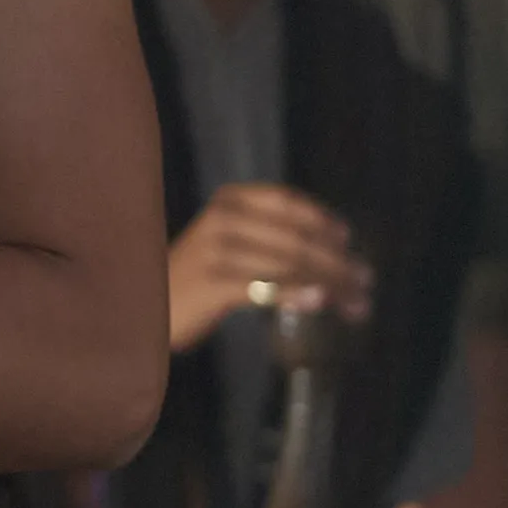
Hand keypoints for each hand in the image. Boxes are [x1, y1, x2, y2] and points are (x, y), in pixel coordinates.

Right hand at [167, 184, 372, 351]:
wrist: (141, 305)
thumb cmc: (190, 278)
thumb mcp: (227, 245)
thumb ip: (270, 241)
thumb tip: (333, 256)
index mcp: (229, 202)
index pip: (286, 202)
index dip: (322, 219)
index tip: (349, 239)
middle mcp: (223, 219)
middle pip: (295, 238)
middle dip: (338, 263)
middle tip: (366, 283)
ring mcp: (216, 250)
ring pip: (288, 265)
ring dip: (329, 285)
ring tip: (355, 304)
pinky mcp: (212, 283)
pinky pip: (265, 288)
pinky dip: (296, 294)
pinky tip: (318, 303)